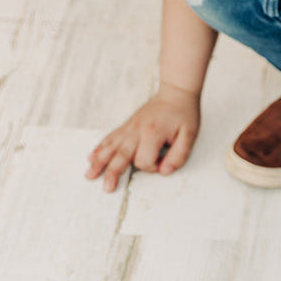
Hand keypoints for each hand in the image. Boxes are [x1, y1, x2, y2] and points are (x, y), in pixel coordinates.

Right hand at [85, 85, 200, 191]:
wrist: (176, 92)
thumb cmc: (183, 113)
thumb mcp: (189, 135)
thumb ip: (179, 155)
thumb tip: (165, 172)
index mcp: (152, 133)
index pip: (145, 161)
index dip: (154, 167)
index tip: (163, 162)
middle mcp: (137, 130)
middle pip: (121, 155)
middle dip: (113, 173)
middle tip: (107, 188)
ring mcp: (130, 127)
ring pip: (111, 146)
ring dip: (100, 161)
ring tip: (90, 175)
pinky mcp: (127, 125)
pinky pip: (110, 137)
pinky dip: (100, 148)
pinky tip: (92, 157)